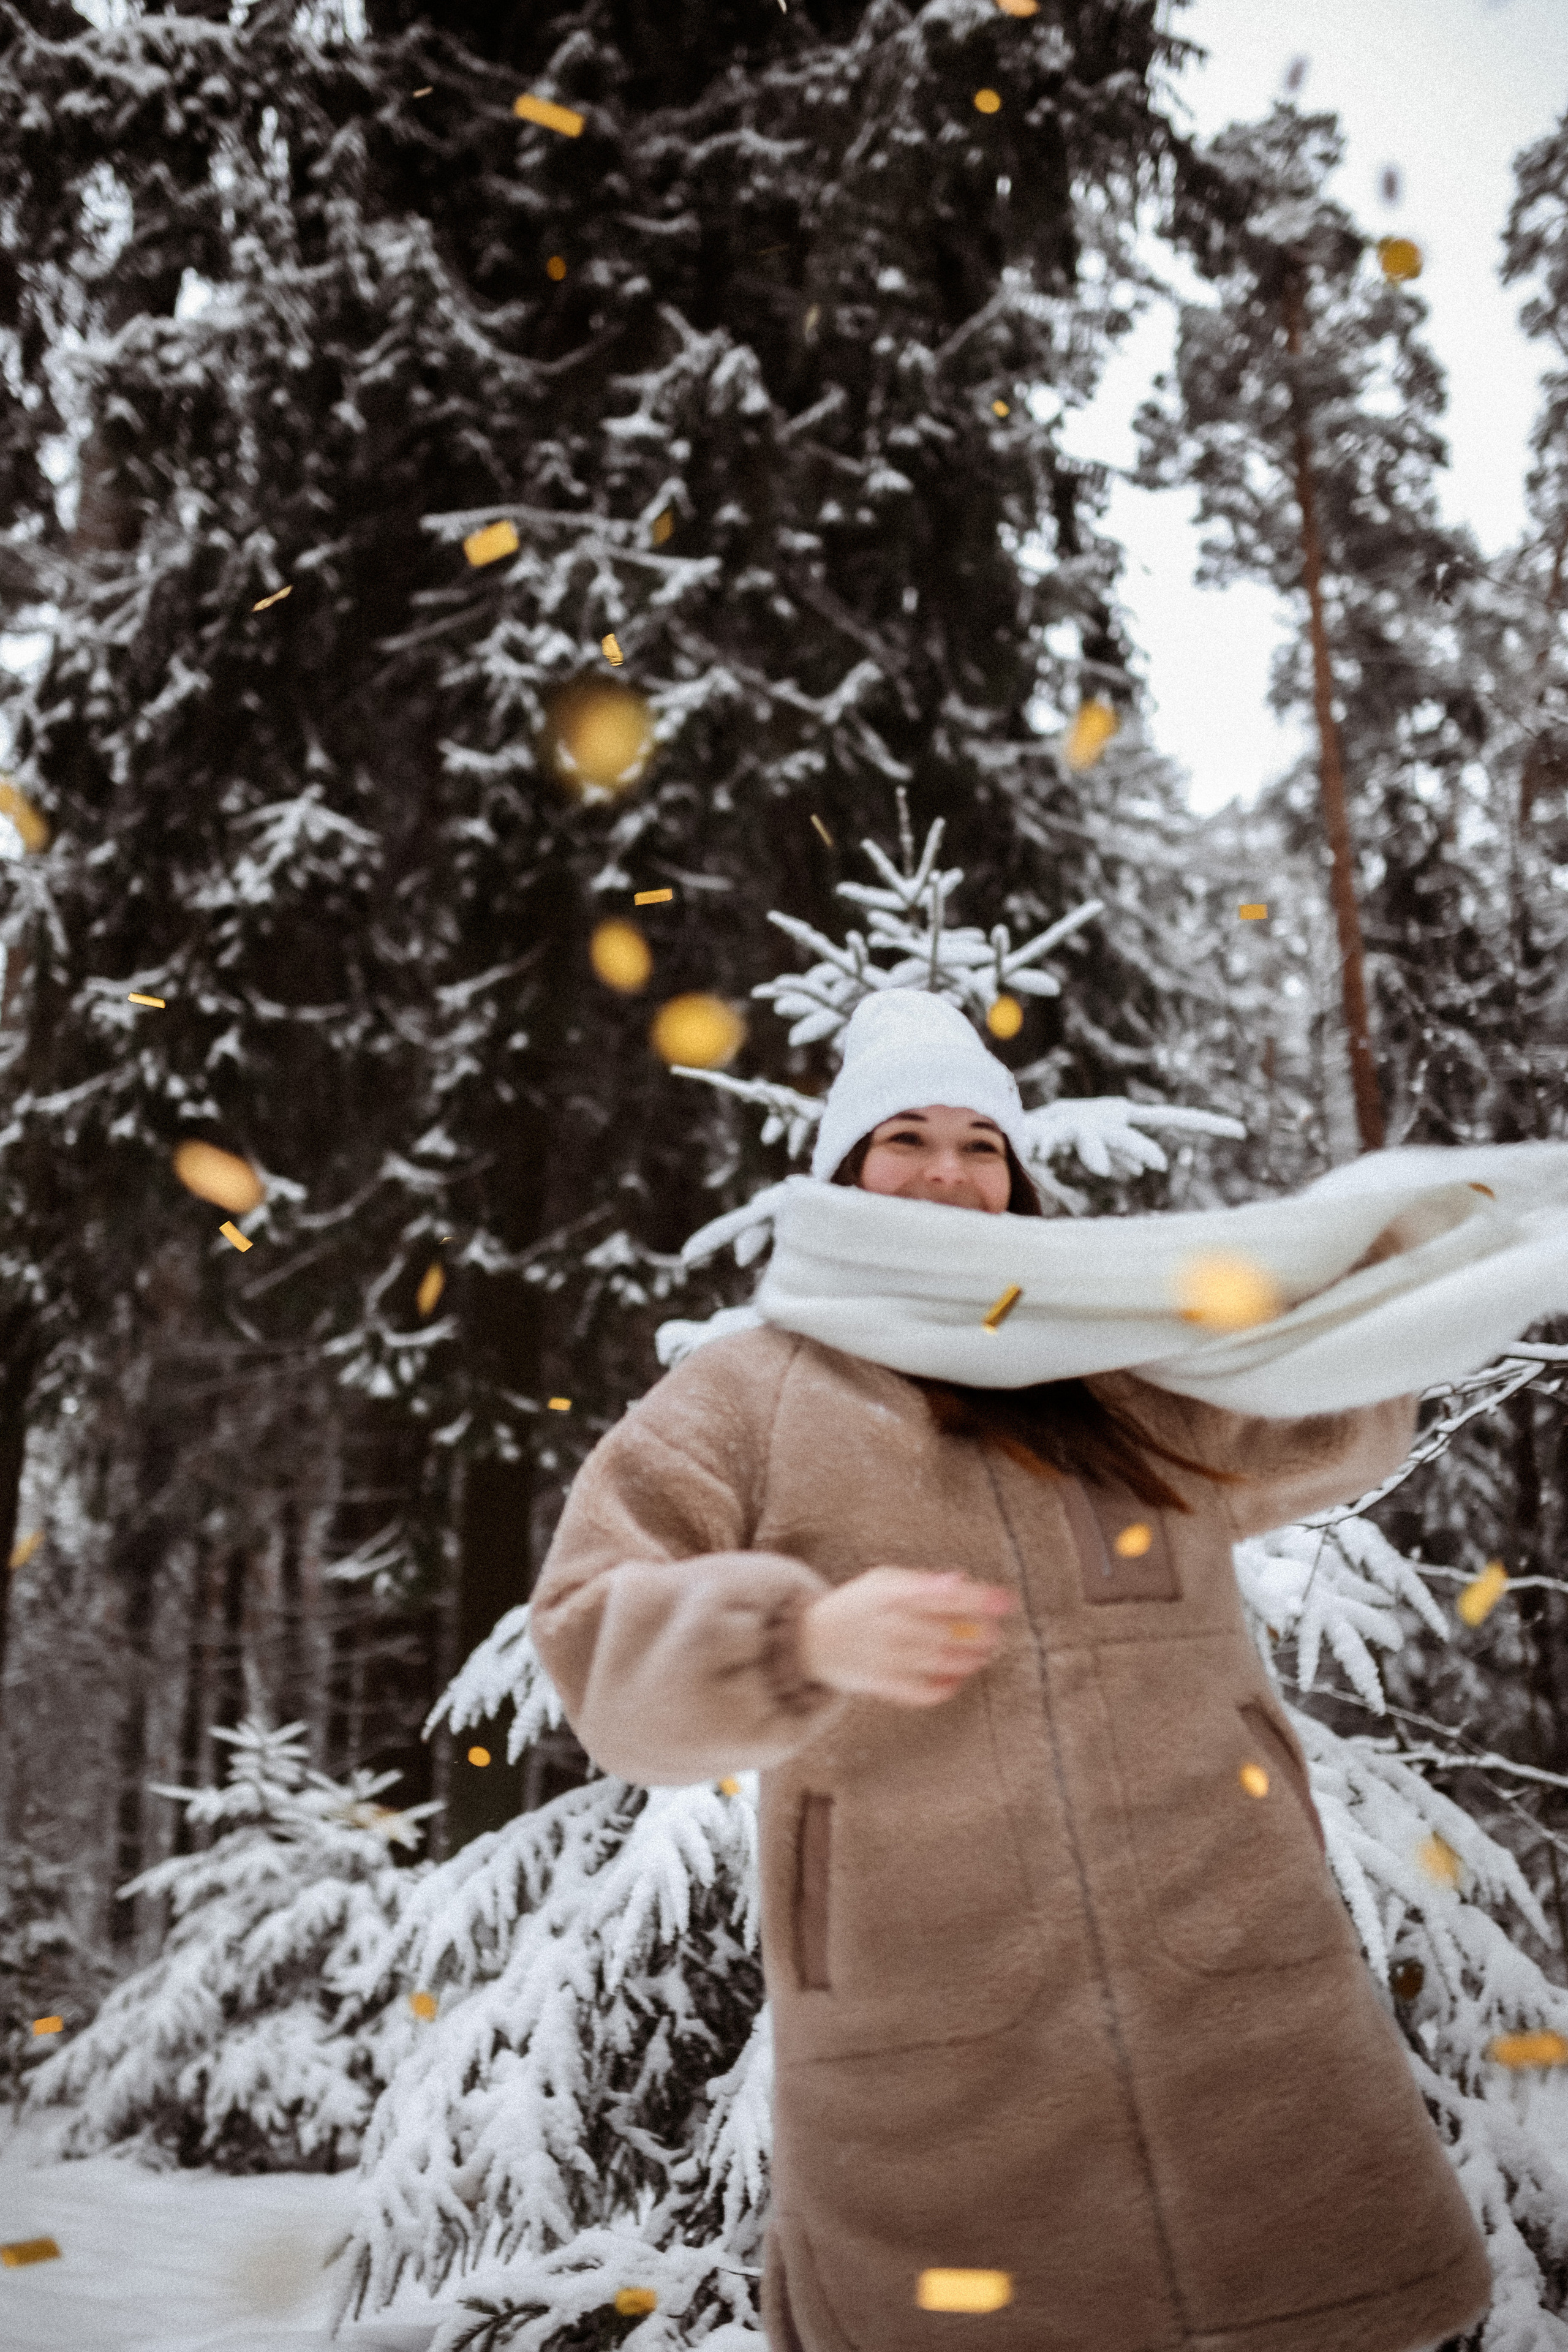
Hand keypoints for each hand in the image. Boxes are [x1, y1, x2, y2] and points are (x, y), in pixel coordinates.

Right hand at [799, 1567, 1018, 1708]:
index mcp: (889, 1592)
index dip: (978, 1598)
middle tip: (996, 1634)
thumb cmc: (857, 1605)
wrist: (810, 1639)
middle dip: (979, 1634)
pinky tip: (958, 1679)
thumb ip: (922, 1583)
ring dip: (968, 1660)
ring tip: (982, 1656)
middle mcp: (888, 1624)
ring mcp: (884, 1656)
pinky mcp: (881, 1684)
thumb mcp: (882, 1581)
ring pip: (938, 1662)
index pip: (943, 1594)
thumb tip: (961, 1581)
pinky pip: (921, 1691)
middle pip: (946, 1631)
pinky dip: (944, 1688)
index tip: (1005, 1602)